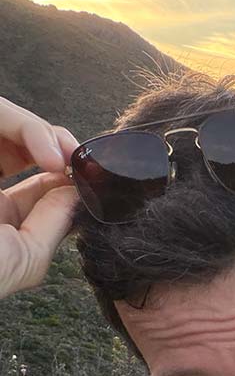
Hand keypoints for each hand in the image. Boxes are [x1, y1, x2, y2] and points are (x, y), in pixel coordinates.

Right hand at [0, 97, 79, 299]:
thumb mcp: (28, 256)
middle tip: (76, 158)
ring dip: (40, 131)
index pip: (34, 178)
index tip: (85, 174)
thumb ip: (54, 222)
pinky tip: (48, 154)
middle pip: (18, 140)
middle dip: (54, 142)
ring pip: (5, 119)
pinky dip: (23, 126)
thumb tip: (75, 192)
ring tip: (62, 157)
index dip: (61, 168)